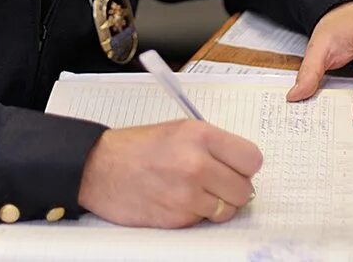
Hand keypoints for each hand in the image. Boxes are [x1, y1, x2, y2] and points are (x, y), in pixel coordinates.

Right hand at [78, 120, 262, 227]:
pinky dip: (196, 215)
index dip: (245, 167)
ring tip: (195, 192)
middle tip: (217, 183)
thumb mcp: (179, 131)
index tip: (237, 168)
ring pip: (228, 210)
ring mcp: (187, 195)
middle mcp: (197, 164)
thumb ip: (213, 146)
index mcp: (200, 136)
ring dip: (217, 205)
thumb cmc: (137, 148)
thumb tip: (241, 166)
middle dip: (233, 189)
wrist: (99, 168)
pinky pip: (204, 221)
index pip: (252, 158)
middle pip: (244, 189)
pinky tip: (178, 201)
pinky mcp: (177, 219)